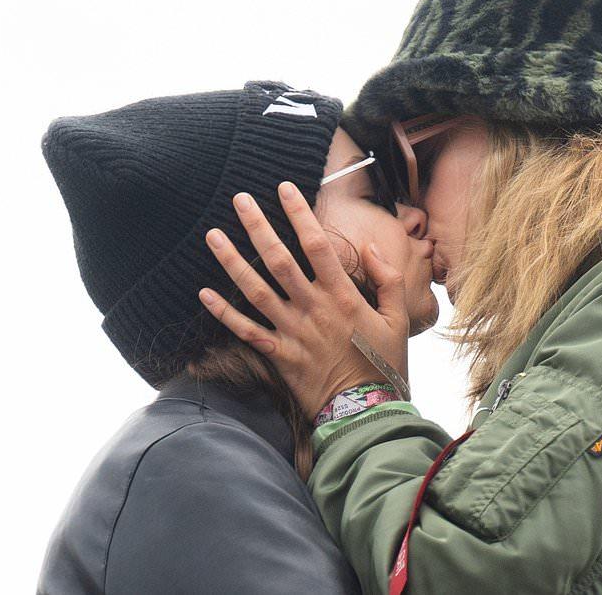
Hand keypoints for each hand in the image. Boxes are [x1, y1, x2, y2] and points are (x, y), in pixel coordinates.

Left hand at [197, 181, 410, 415]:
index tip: (284, 189)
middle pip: (279, 260)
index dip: (299, 215)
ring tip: (212, 235)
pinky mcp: (279, 355)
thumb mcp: (398, 319)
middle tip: (239, 200)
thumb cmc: (385, 364)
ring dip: (232, 261)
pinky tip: (203, 292)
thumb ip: (387, 280)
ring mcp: (293, 332)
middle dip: (258, 227)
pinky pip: (246, 331)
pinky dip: (224, 313)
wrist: (367, 412)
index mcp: (343, 296)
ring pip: (256, 291)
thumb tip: (369, 247)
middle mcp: (314, 309)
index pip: (317, 245)